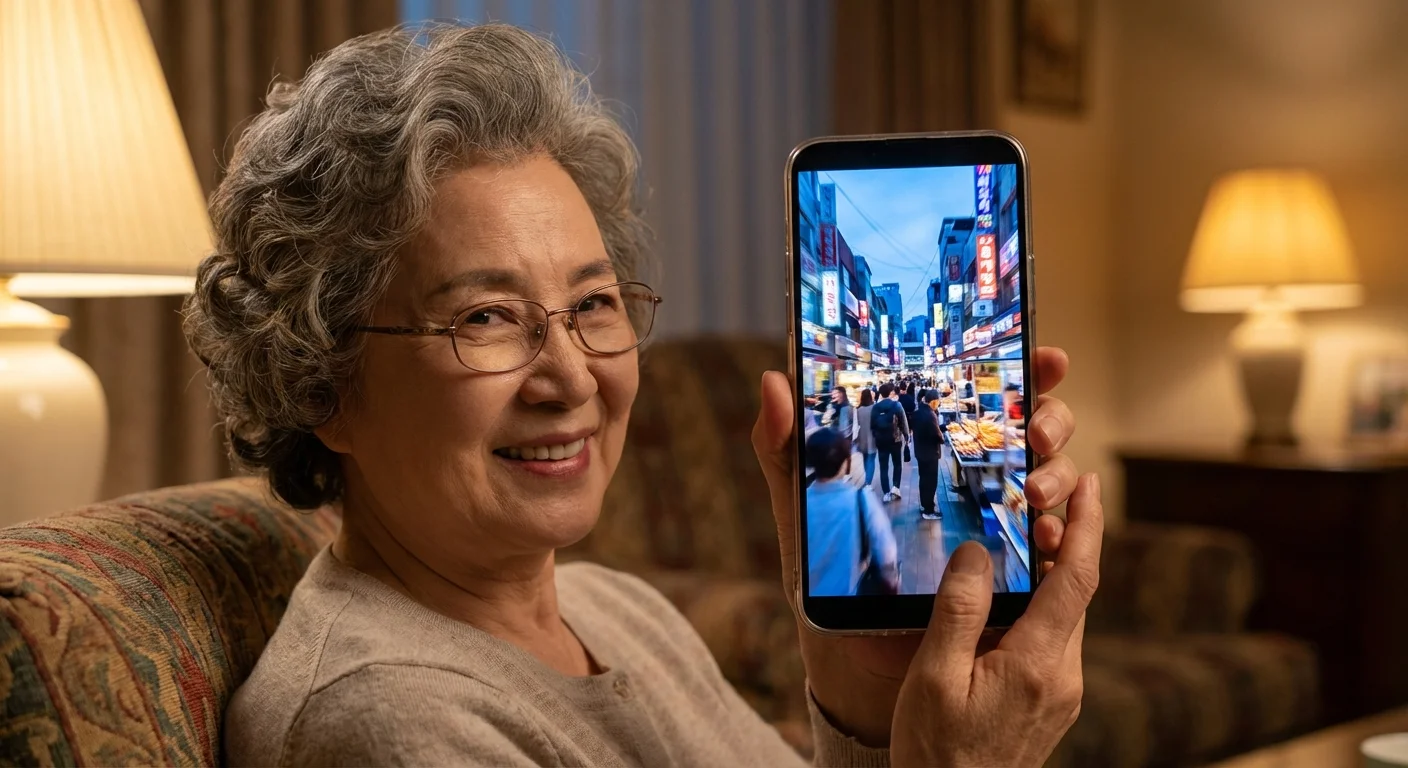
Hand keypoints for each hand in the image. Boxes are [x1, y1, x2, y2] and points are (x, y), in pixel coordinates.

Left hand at [752, 347, 1086, 747]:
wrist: (849, 658)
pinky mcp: (1012, 572)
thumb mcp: (803, 507)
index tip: (1045, 357)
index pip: (986, 394)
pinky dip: (1061, 534)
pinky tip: (1049, 536)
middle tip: (1034, 433)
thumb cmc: (826, 573)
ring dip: (1057, 474)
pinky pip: (1055, 546)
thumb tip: (775, 382)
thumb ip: (786, 449)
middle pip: (1036, 427)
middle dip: (1051, 419)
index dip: (1026, 369)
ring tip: (1036, 488)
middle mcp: (975, 475)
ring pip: (1054, 478)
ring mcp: (999, 521)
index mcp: (933, 446)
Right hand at [891, 473, 1101, 766]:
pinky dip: (1039, 604)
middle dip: (1063, 541)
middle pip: (1076, 592)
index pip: (1076, 579)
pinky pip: (1052, 638)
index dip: (1085, 526)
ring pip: (1065, 615)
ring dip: (1049, 573)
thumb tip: (978, 553)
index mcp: (1038, 664)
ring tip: (1021, 539)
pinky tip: (1008, 596)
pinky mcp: (1050, 702)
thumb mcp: (934, 677)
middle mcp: (1063, 676)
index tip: (1088, 486)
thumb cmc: (937, 750)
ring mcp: (1061, 692)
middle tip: (1036, 501)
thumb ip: (959, 611)